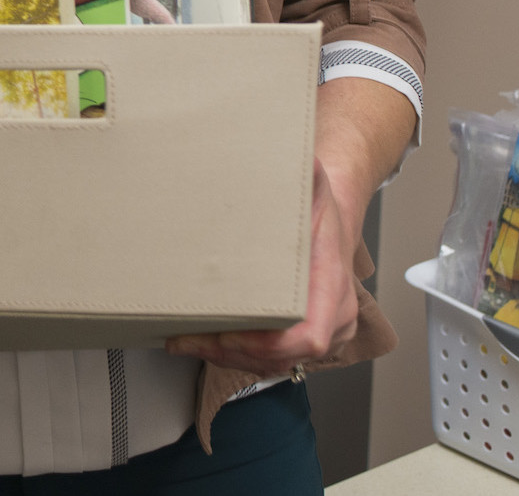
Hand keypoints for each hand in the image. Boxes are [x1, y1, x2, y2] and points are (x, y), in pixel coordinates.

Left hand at [165, 157, 360, 377]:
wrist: (333, 218)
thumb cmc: (320, 206)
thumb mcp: (310, 183)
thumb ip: (296, 172)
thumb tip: (282, 154)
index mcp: (332, 284)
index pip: (309, 336)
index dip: (267, 345)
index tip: (228, 336)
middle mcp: (334, 315)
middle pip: (282, 357)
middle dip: (230, 353)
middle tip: (186, 339)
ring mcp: (323, 330)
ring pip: (274, 363)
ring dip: (227, 357)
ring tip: (184, 341)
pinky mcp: (306, 335)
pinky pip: (272, 357)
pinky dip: (236, 353)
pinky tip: (204, 341)